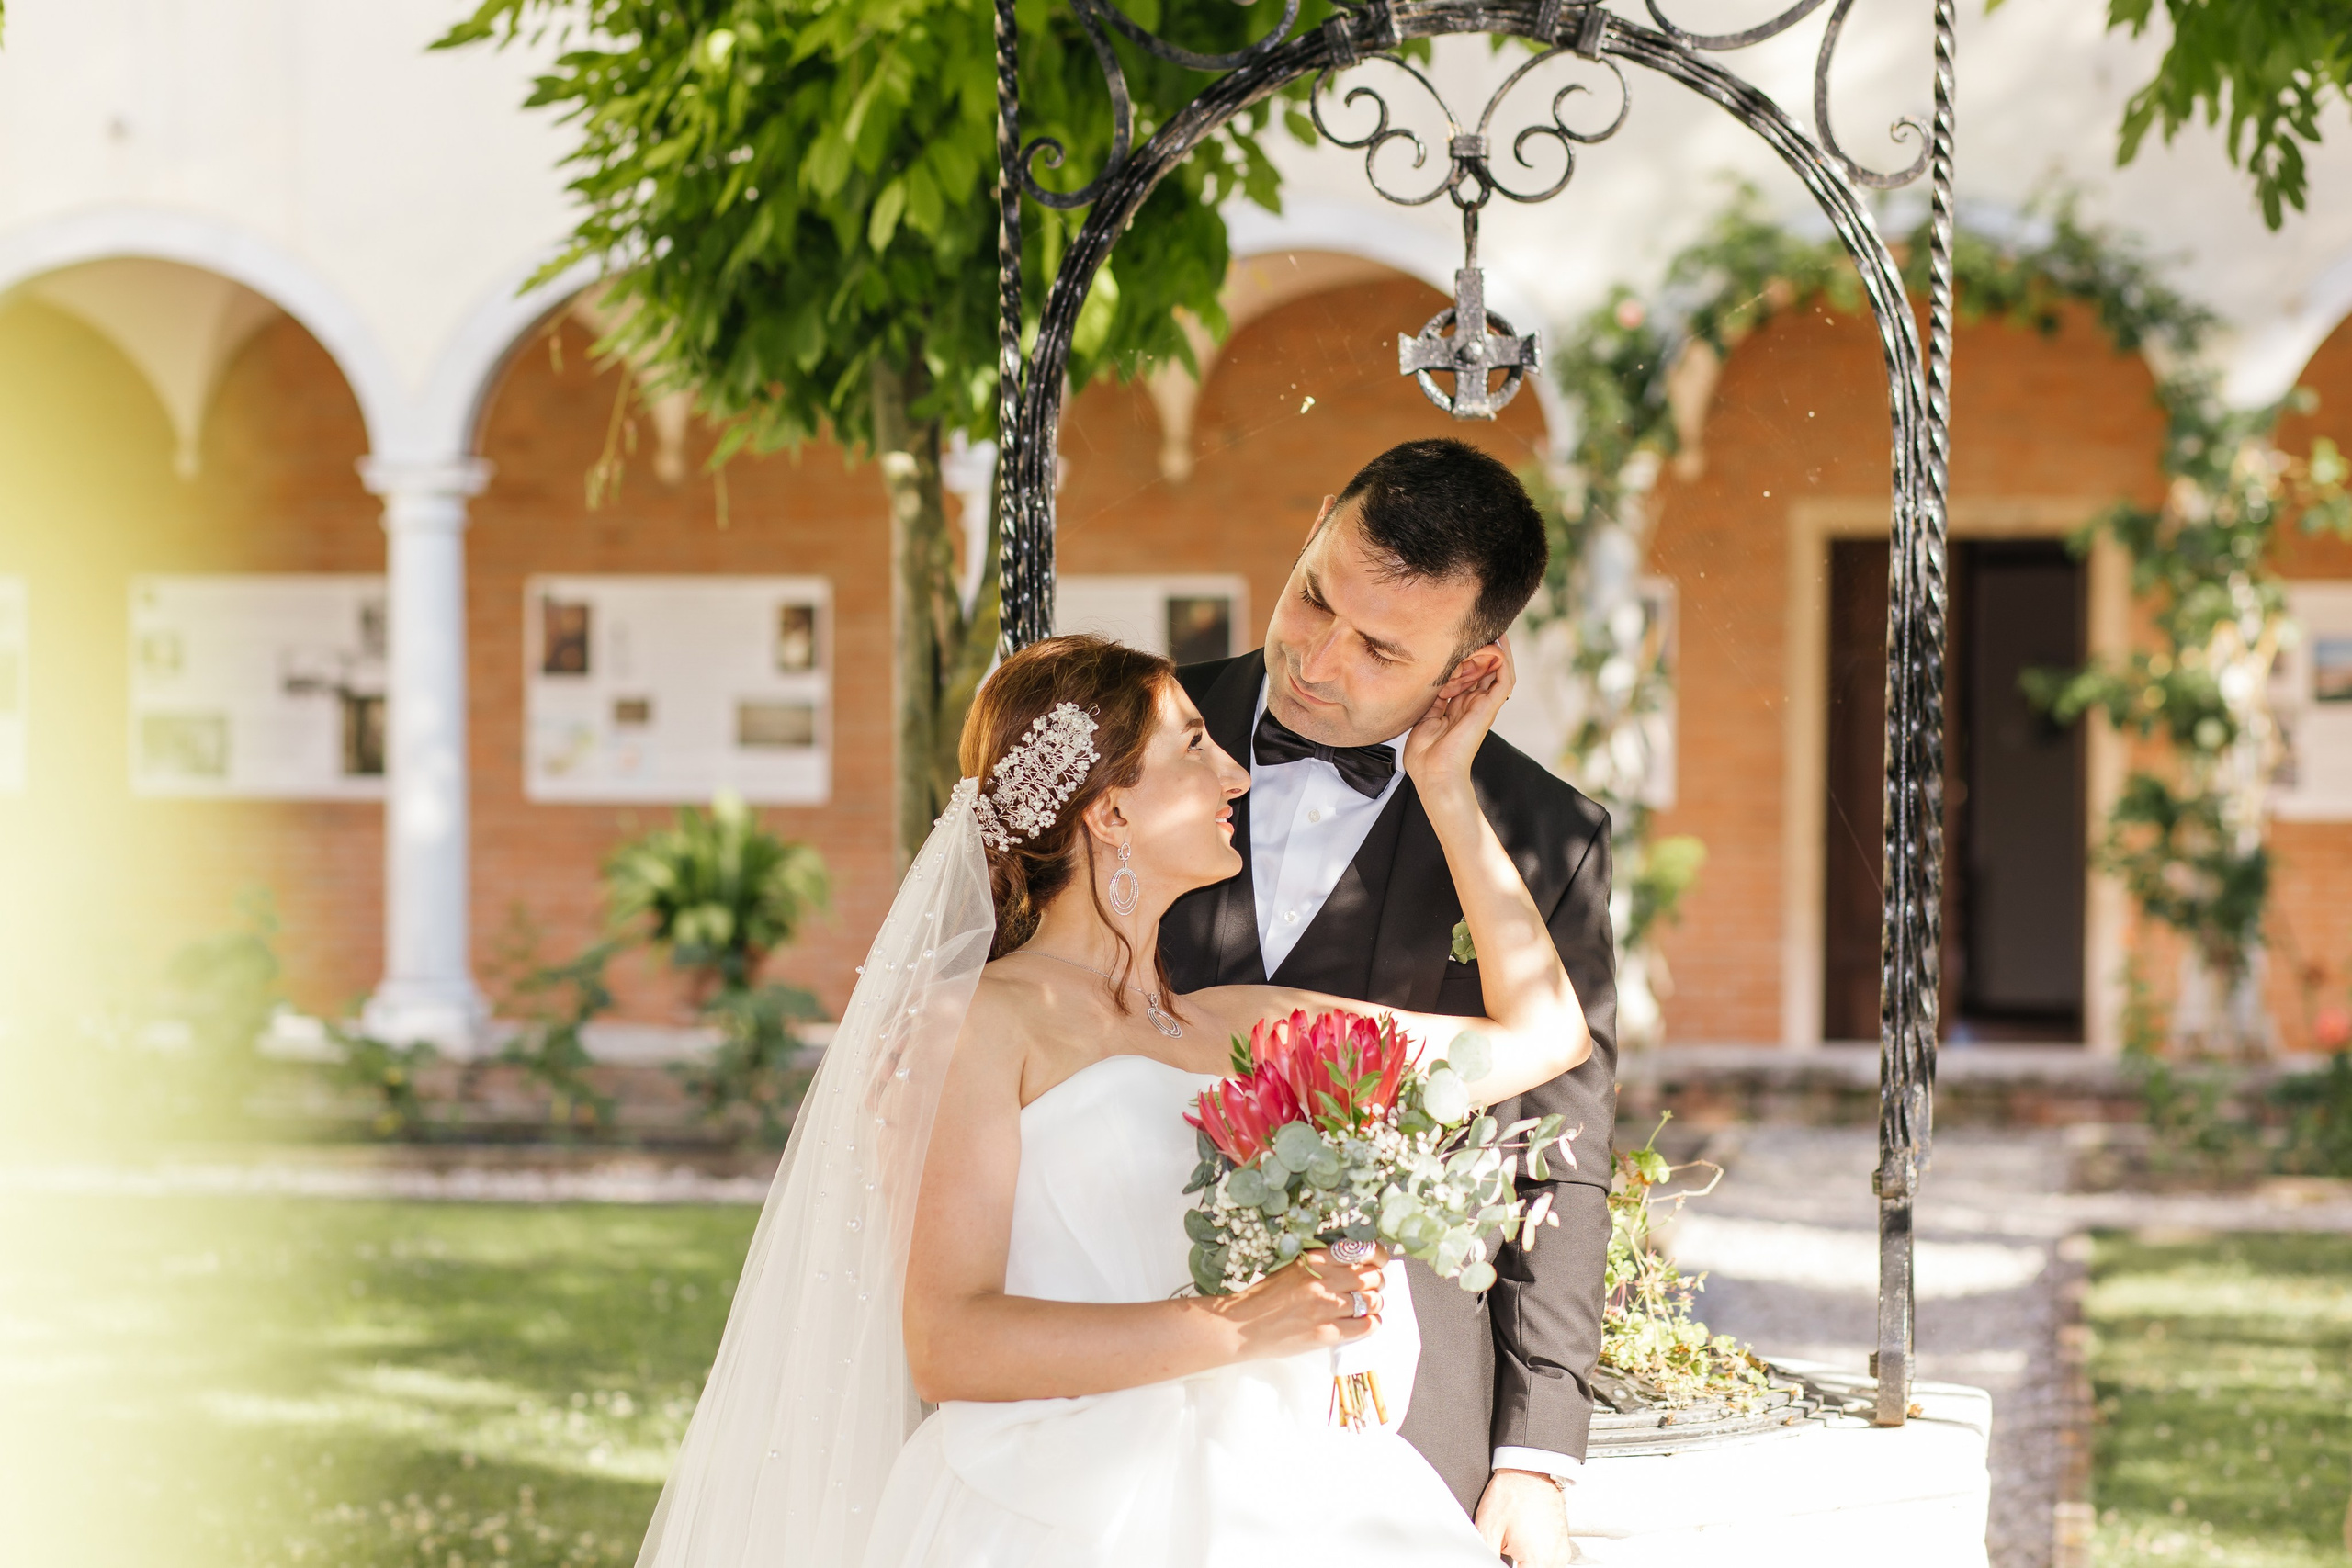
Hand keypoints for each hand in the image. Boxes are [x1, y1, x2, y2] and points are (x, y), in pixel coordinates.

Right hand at [1210, 1248, 1387, 1361]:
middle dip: (1376, 1282)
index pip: (1360, 1250)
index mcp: (1313, 1260)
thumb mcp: (1291, 1268)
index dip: (1377, 1256)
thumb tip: (1356, 1266)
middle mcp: (1323, 1280)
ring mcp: (1325, 1307)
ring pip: (1372, 1300)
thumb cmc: (1264, 1298)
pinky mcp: (1326, 1333)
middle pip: (1371, 1276)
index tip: (1379, 1262)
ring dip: (1375, 1303)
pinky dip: (1372, 1323)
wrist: (1241, 1326)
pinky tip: (1366, 1323)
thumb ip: (1321, 1265)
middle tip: (1372, 1288)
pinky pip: (1365, 1326)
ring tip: (1367, 1307)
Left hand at [1402, 640, 1513, 806]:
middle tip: (1472, 624)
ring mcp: (1483, 705)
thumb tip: (1428, 675)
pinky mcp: (1489, 708)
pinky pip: (1504, 678)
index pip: (1465, 673)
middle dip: (1478, 646)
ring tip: (1491, 628)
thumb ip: (1430, 696)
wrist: (1434, 774)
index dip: (1461, 654)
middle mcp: (1473, 703)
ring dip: (1493, 648)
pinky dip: (1503, 659)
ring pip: (1496, 669)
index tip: (1450, 636)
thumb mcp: (1422, 716)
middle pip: (1481, 667)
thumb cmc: (1424, 756)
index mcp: (1457, 706)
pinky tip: (1496, 643)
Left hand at [1476, 1469, 1574, 1567]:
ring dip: (1524, 1560)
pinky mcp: (1562, 1545)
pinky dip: (1533, 1553)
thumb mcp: (1488, 1530)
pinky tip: (1524, 1535)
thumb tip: (1484, 1562)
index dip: (1503, 1566)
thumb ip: (1487, 1555)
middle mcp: (1554, 1558)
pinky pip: (1546, 1559)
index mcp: (1537, 1559)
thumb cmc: (1511, 1492)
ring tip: (1514, 1537)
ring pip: (1537, 1566)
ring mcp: (1561, 1552)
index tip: (1500, 1555)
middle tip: (1506, 1543)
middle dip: (1514, 1563)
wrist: (1529, 1469)